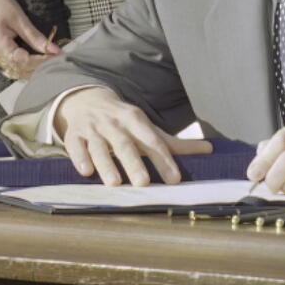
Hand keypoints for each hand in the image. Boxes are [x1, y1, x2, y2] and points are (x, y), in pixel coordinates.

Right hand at [0, 0, 60, 79]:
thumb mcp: (19, 19)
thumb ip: (36, 38)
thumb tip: (55, 50)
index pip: (25, 62)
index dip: (43, 61)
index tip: (58, 57)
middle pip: (21, 69)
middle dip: (40, 66)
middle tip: (57, 59)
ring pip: (16, 69)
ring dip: (33, 67)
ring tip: (49, 59)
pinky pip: (11, 64)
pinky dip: (25, 63)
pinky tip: (37, 59)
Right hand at [54, 87, 212, 185]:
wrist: (88, 101)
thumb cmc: (124, 122)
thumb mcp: (148, 128)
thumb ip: (175, 143)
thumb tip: (210, 149)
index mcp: (136, 120)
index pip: (153, 141)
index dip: (163, 160)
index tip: (174, 179)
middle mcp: (115, 124)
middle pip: (125, 144)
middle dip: (134, 163)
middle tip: (143, 183)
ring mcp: (93, 129)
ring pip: (99, 147)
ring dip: (106, 164)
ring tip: (114, 183)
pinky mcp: (75, 135)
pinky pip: (76, 146)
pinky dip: (80, 158)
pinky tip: (85, 172)